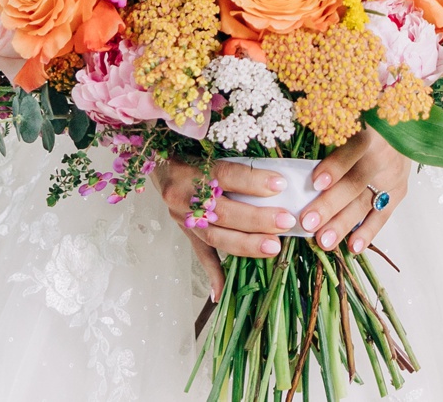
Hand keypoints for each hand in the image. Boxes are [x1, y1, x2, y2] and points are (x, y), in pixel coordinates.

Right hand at [153, 159, 296, 297]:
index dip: (252, 181)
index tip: (280, 184)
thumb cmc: (191, 151)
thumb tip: (276, 176)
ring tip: (273, 247)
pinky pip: (200, 255)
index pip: (226, 174)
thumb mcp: (209, 149)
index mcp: (191, 168)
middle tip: (286, 221)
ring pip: (214, 236)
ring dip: (245, 244)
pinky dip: (213, 275)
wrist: (157, 162)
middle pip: (222, 211)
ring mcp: (182, 216)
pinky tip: (221, 294)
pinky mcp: (184, 231)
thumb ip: (237, 162)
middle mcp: (183, 195)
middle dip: (256, 219)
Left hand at [298, 128, 409, 255]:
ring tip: (324, 240)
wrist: (406, 125)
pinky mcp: (398, 191)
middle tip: (308, 221)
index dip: (336, 166)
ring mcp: (393, 176)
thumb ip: (332, 134)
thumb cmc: (369, 120)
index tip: (316, 182)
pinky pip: (382, 215)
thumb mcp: (353, 118)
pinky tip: (353, 247)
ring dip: (343, 223)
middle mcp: (385, 155)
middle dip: (330, 204)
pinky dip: (368, 232)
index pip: (354, 150)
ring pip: (365, 202)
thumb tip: (300, 160)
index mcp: (372, 130)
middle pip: (356, 182)